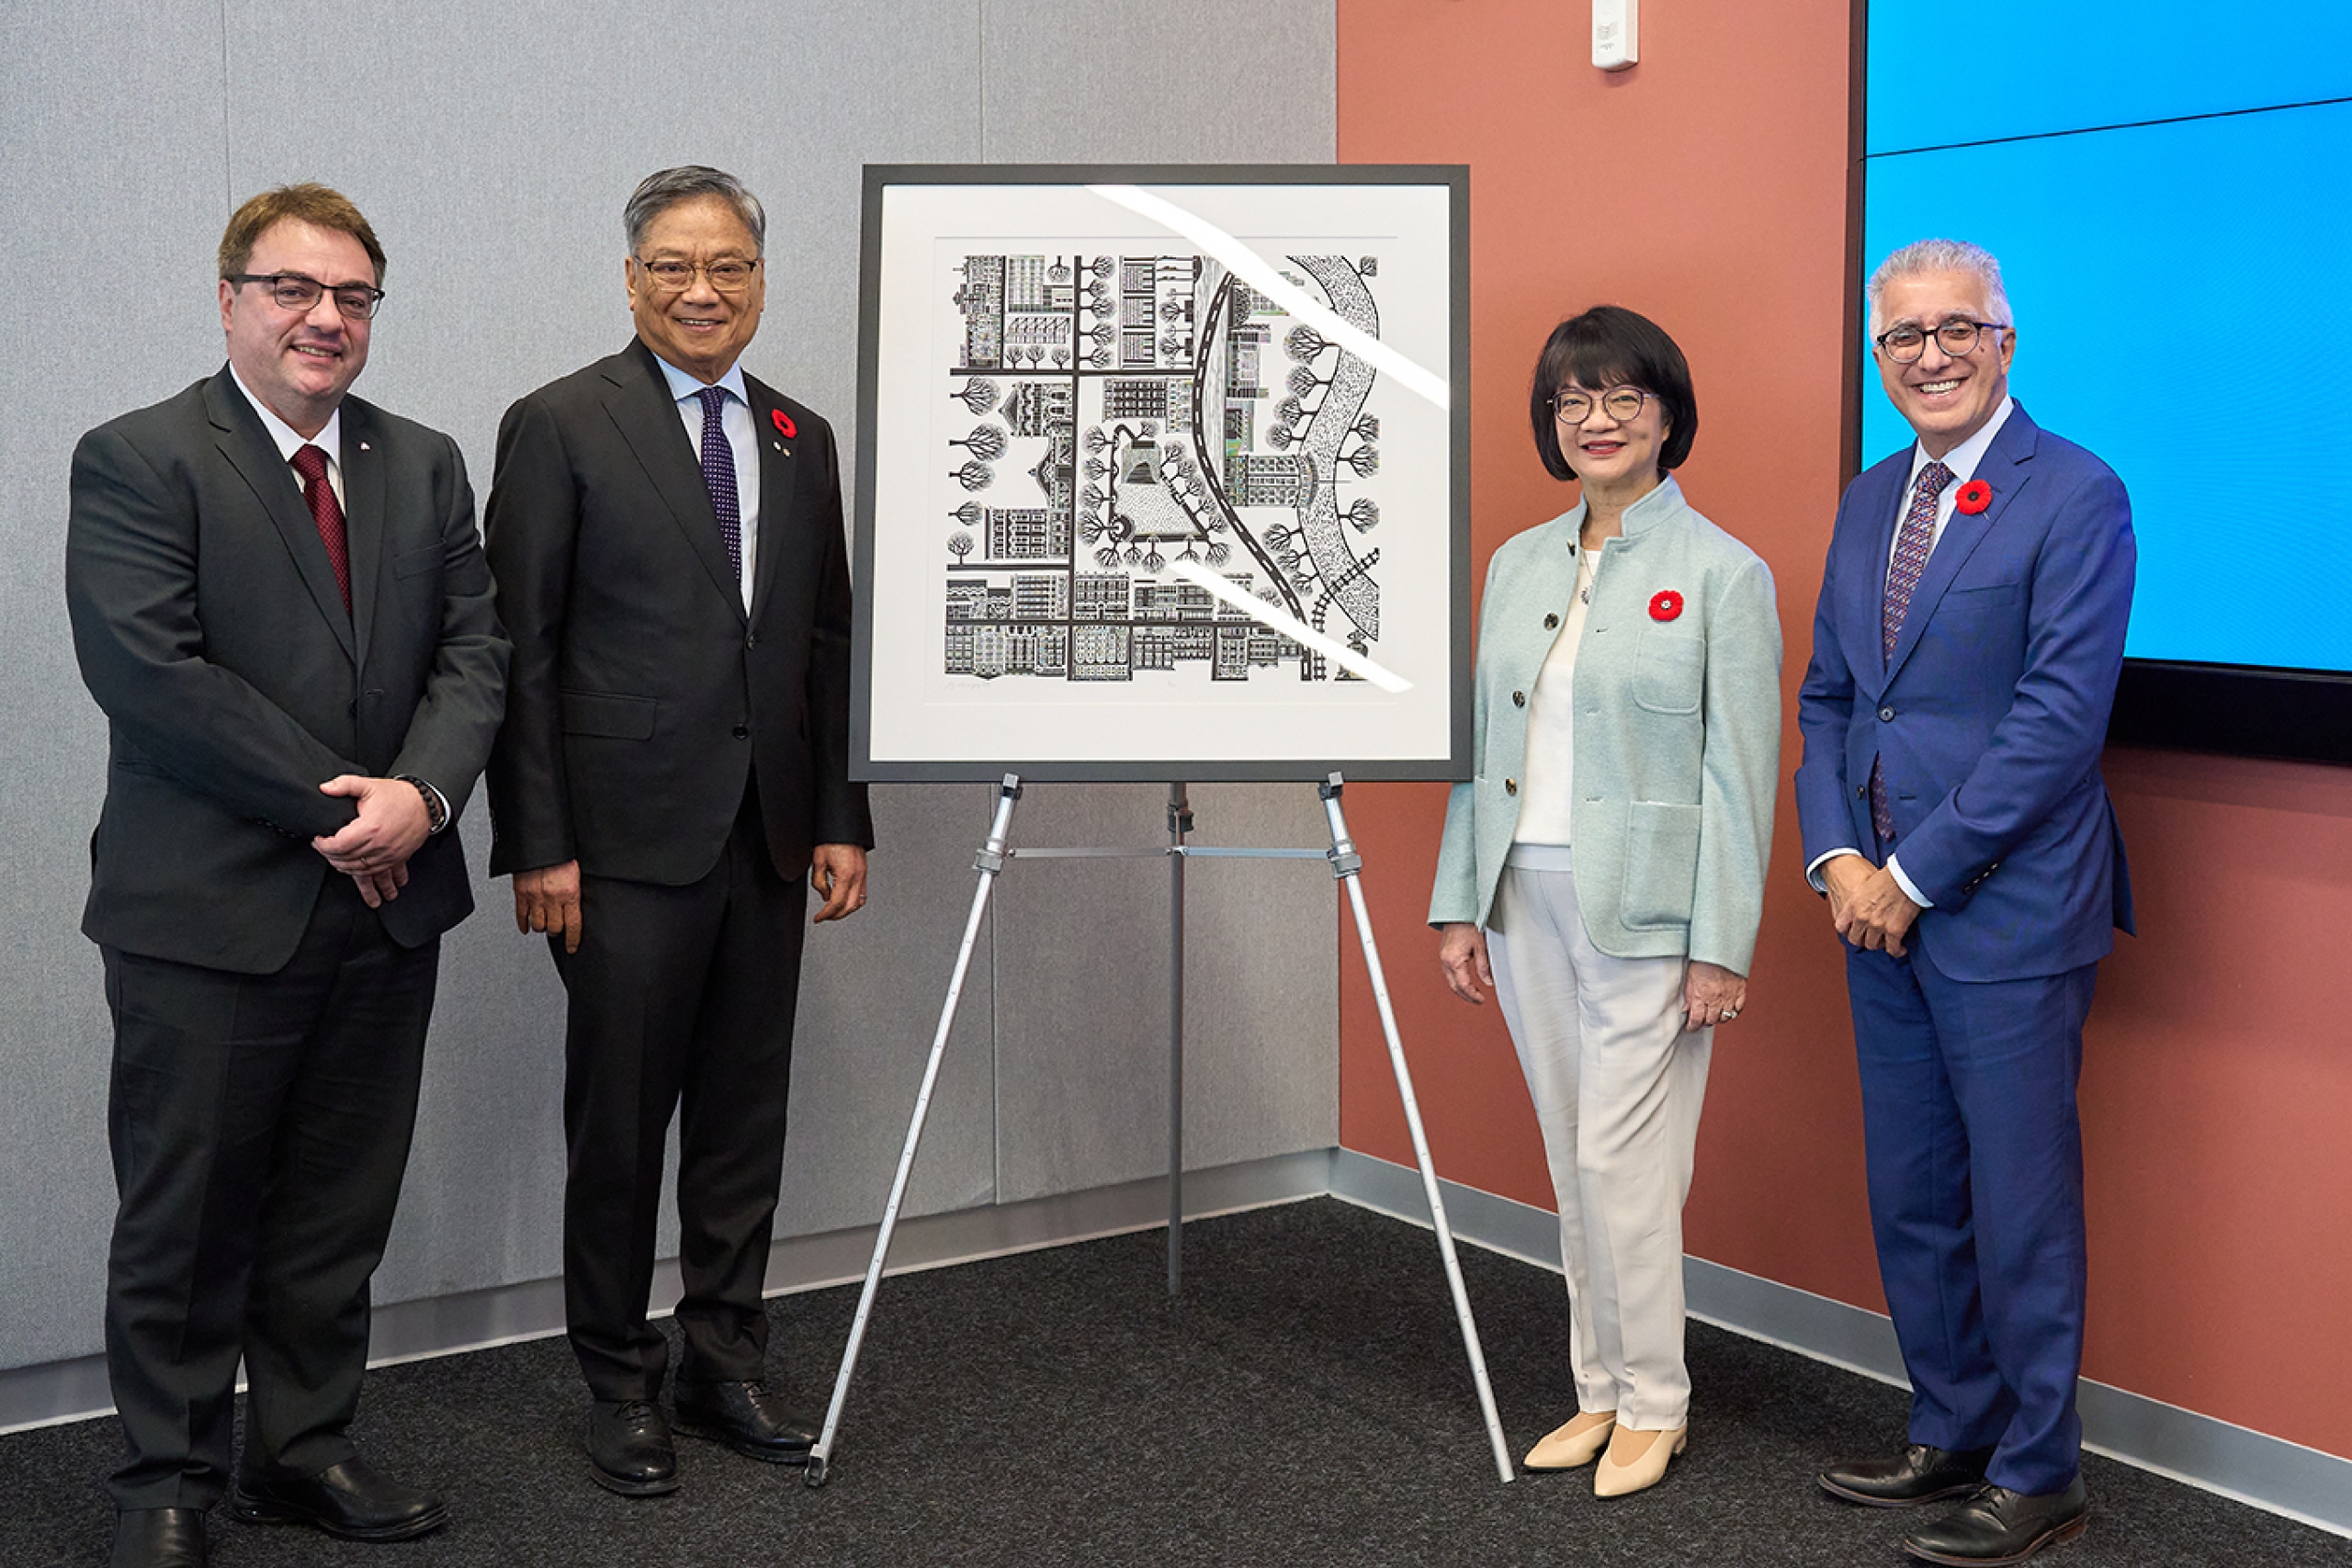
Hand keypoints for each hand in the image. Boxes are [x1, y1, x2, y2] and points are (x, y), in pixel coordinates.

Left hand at [312, 775, 430, 907]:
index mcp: (370, 827)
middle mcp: (379, 845)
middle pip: (346, 859)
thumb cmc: (400, 796)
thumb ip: (344, 784)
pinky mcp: (396, 859)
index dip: (323, 845)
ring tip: (335, 862)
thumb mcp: (369, 785)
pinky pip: (376, 874)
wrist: (426, 805)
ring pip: (359, 870)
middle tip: (323, 849)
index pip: (338, 845)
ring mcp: (388, 855)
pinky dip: (364, 877)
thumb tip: (324, 788)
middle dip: (329, 856)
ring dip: (344, 868)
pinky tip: (358, 875)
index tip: (318, 840)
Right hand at [514, 860, 583, 952]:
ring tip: (544, 926)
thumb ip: (575, 889)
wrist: (541, 839)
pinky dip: (522, 924)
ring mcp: (535, 896)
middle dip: (557, 931)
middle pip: (555, 927)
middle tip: (558, 931)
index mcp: (570, 892)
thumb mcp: (577, 872)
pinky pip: (520, 914)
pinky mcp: (521, 892)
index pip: (574, 925)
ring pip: (538, 924)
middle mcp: (553, 897)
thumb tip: (577, 903)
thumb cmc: (562, 852)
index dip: (573, 939)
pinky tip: (525, 928)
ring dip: (542, 927)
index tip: (572, 947)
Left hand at [811, 844, 867, 922]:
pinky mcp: (864, 871)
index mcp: (845, 875)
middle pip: (850, 907)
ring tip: (834, 910)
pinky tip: (844, 898)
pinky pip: (863, 892)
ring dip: (846, 909)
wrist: (843, 827)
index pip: (836, 903)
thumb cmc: (831, 839)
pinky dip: (854, 900)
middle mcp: (857, 876)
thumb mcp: (818, 861)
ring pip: (859, 902)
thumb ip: (819, 883)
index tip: (818, 918)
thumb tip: (825, 896)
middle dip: (836, 915)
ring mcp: (863, 874)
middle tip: (825, 917)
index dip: (826, 914)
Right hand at [1438, 922, 1492, 1004]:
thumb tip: (1488, 982)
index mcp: (1455, 961)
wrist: (1457, 915)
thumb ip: (1484, 967)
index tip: (1482, 999)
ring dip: (1461, 991)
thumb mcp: (1480, 948)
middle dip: (1467, 997)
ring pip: (1450, 982)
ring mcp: (1443, 960)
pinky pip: (1448, 975)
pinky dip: (1456, 982)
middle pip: (1455, 987)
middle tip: (1478, 1001)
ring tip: (1473, 994)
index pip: (1464, 986)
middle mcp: (1446, 962)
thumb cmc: (1468, 927)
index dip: (1473, 995)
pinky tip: (1465, 983)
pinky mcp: (1443, 957)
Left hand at [1683, 960, 1745, 1030]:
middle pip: (1711, 1020)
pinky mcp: (1740, 991)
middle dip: (1705, 1022)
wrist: (1720, 949)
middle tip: (1702, 1020)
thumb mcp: (1690, 978)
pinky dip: (1734, 1012)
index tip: (1691, 1027)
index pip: (1697, 1019)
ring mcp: (1730, 996)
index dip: (1693, 1026)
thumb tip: (1686, 1010)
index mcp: (1702, 996)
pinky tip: (1729, 1010)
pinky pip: (1739, 1009)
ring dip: (1719, 1019)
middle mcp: (1716, 998)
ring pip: (1726, 1017)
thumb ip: (1688, 996)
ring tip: (1714, 1015)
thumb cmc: (1703, 961)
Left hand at [1823, 853, 1919, 956]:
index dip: (1848, 931)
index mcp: (1853, 905)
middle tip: (1873, 937)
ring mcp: (1877, 925)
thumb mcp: (1866, 885)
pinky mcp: (1894, 931)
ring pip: (1873, 945)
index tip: (1855, 931)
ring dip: (1880, 944)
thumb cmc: (1889, 875)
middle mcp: (1862, 917)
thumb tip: (1866, 904)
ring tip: (1887, 942)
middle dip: (1864, 939)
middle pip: (1856, 939)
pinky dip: (1896, 950)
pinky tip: (1901, 948)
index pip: (1841, 926)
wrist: (1905, 876)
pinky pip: (1893, 948)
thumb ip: (1861, 899)